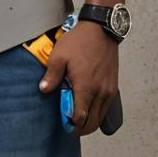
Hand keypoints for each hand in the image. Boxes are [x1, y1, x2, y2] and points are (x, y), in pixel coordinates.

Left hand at [38, 21, 118, 136]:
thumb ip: (52, 75)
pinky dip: (97, 112)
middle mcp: (100, 92)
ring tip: (77, 114)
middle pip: (92, 123)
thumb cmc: (80, 40)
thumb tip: (44, 90)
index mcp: (86, 87)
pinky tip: (87, 104)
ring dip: (89, 120)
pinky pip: (106, 107)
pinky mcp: (113, 86)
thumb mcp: (60, 55)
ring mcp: (108, 90)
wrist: (101, 29)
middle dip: (80, 127)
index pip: (80, 118)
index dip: (71, 124)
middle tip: (69, 123)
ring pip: (100, 117)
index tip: (63, 121)